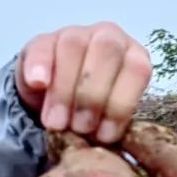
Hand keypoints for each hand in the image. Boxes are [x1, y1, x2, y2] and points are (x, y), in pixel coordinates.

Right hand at [14, 23, 152, 143]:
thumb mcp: (108, 119)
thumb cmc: (91, 112)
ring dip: (65, 89)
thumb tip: (107, 142)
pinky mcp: (42, 40)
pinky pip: (41, 47)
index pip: (137, 70)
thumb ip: (112, 124)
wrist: (55, 98)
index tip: (104, 136)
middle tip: (80, 128)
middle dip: (92, 95)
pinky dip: (40, 66)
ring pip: (74, 46)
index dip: (121, 104)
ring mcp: (76, 34)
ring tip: (57, 123)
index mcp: (135, 56)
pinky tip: (39, 84)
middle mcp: (110, 38)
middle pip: (107, 52)